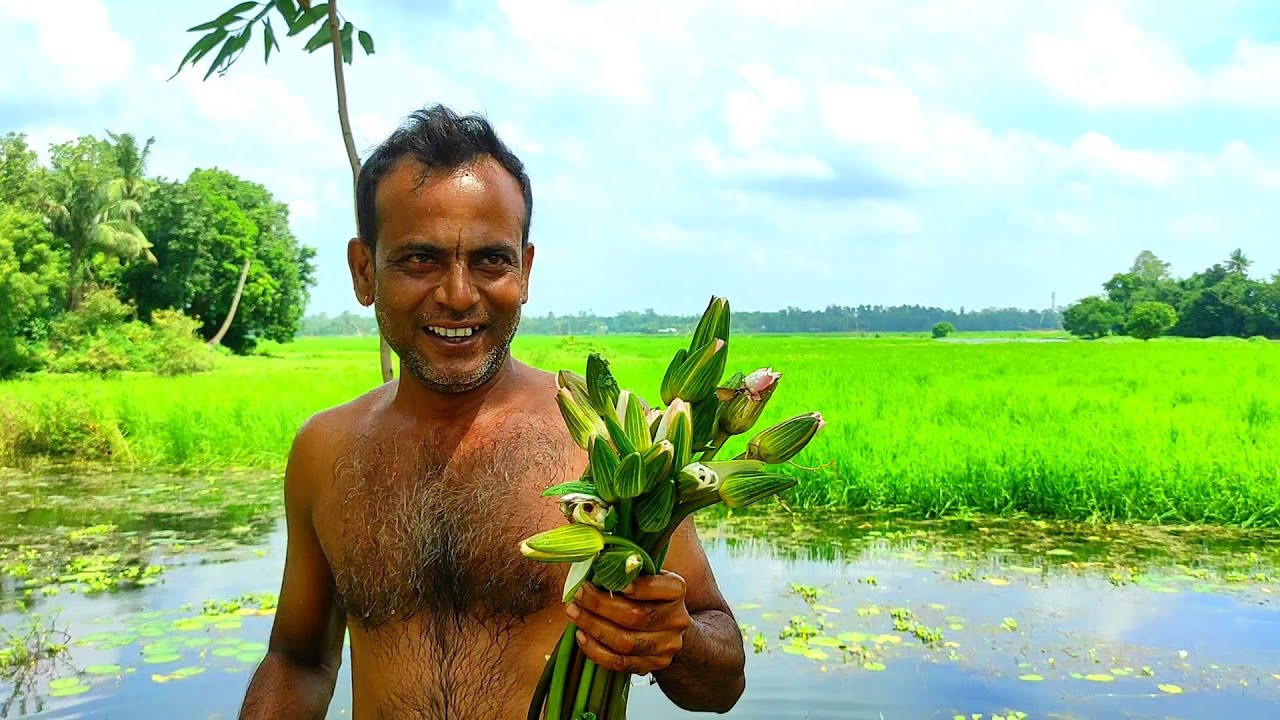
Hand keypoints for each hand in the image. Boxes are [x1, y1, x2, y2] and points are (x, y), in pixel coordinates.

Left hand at [565, 571, 693, 675]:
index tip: (610, 579)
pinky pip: (620, 662)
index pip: (661, 588)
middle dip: (601, 605)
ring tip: (573, 612)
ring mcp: (666, 646)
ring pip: (626, 642)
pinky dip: (596, 650)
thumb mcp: (646, 574)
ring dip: (594, 627)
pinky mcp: (652, 665)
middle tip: (578, 594)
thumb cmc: (647, 594)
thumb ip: (628, 568)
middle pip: (637, 617)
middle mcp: (676, 619)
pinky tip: (581, 635)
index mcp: (677, 591)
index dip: (639, 586)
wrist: (666, 628)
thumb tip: (596, 560)